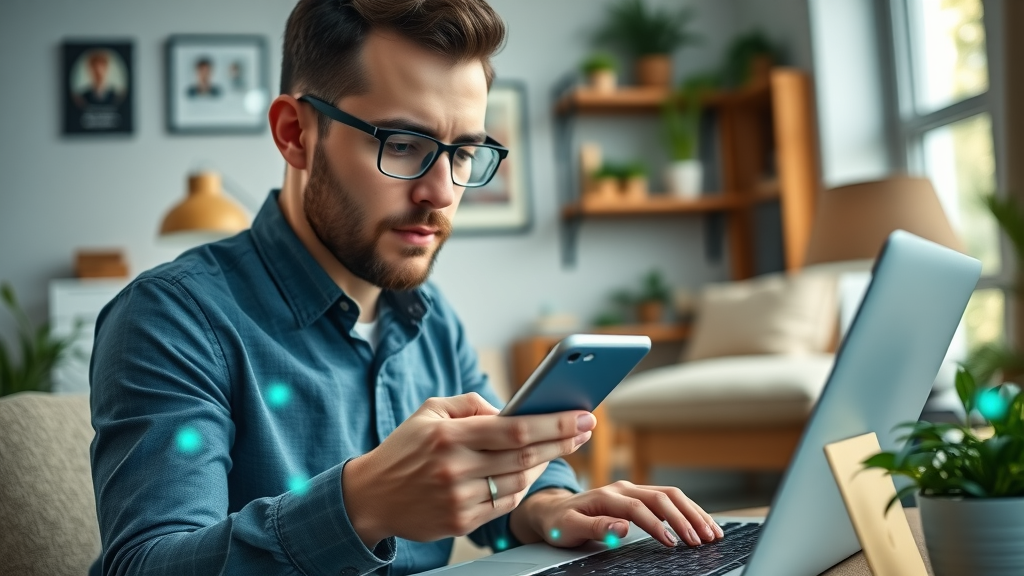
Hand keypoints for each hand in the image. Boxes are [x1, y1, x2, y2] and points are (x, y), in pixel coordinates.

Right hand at [341, 393, 595, 546]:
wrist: (370, 496)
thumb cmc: (405, 448)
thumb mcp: (430, 411)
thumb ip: (471, 404)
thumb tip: (511, 410)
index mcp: (448, 434)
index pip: (514, 428)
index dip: (554, 423)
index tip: (581, 415)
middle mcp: (455, 467)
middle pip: (525, 455)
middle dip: (563, 441)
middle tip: (587, 429)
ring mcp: (458, 498)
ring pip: (519, 481)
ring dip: (543, 463)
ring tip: (558, 448)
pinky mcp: (460, 522)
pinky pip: (505, 504)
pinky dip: (520, 486)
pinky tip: (526, 471)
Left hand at [509, 481, 723, 548]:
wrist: (552, 510)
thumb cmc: (559, 522)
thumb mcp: (568, 528)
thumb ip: (595, 527)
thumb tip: (623, 528)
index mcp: (607, 495)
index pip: (639, 507)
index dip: (658, 525)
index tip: (672, 543)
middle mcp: (623, 488)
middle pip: (662, 497)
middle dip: (685, 518)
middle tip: (702, 540)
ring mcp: (632, 490)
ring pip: (670, 496)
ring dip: (693, 513)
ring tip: (711, 533)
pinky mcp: (638, 496)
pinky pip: (668, 500)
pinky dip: (688, 511)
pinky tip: (701, 523)